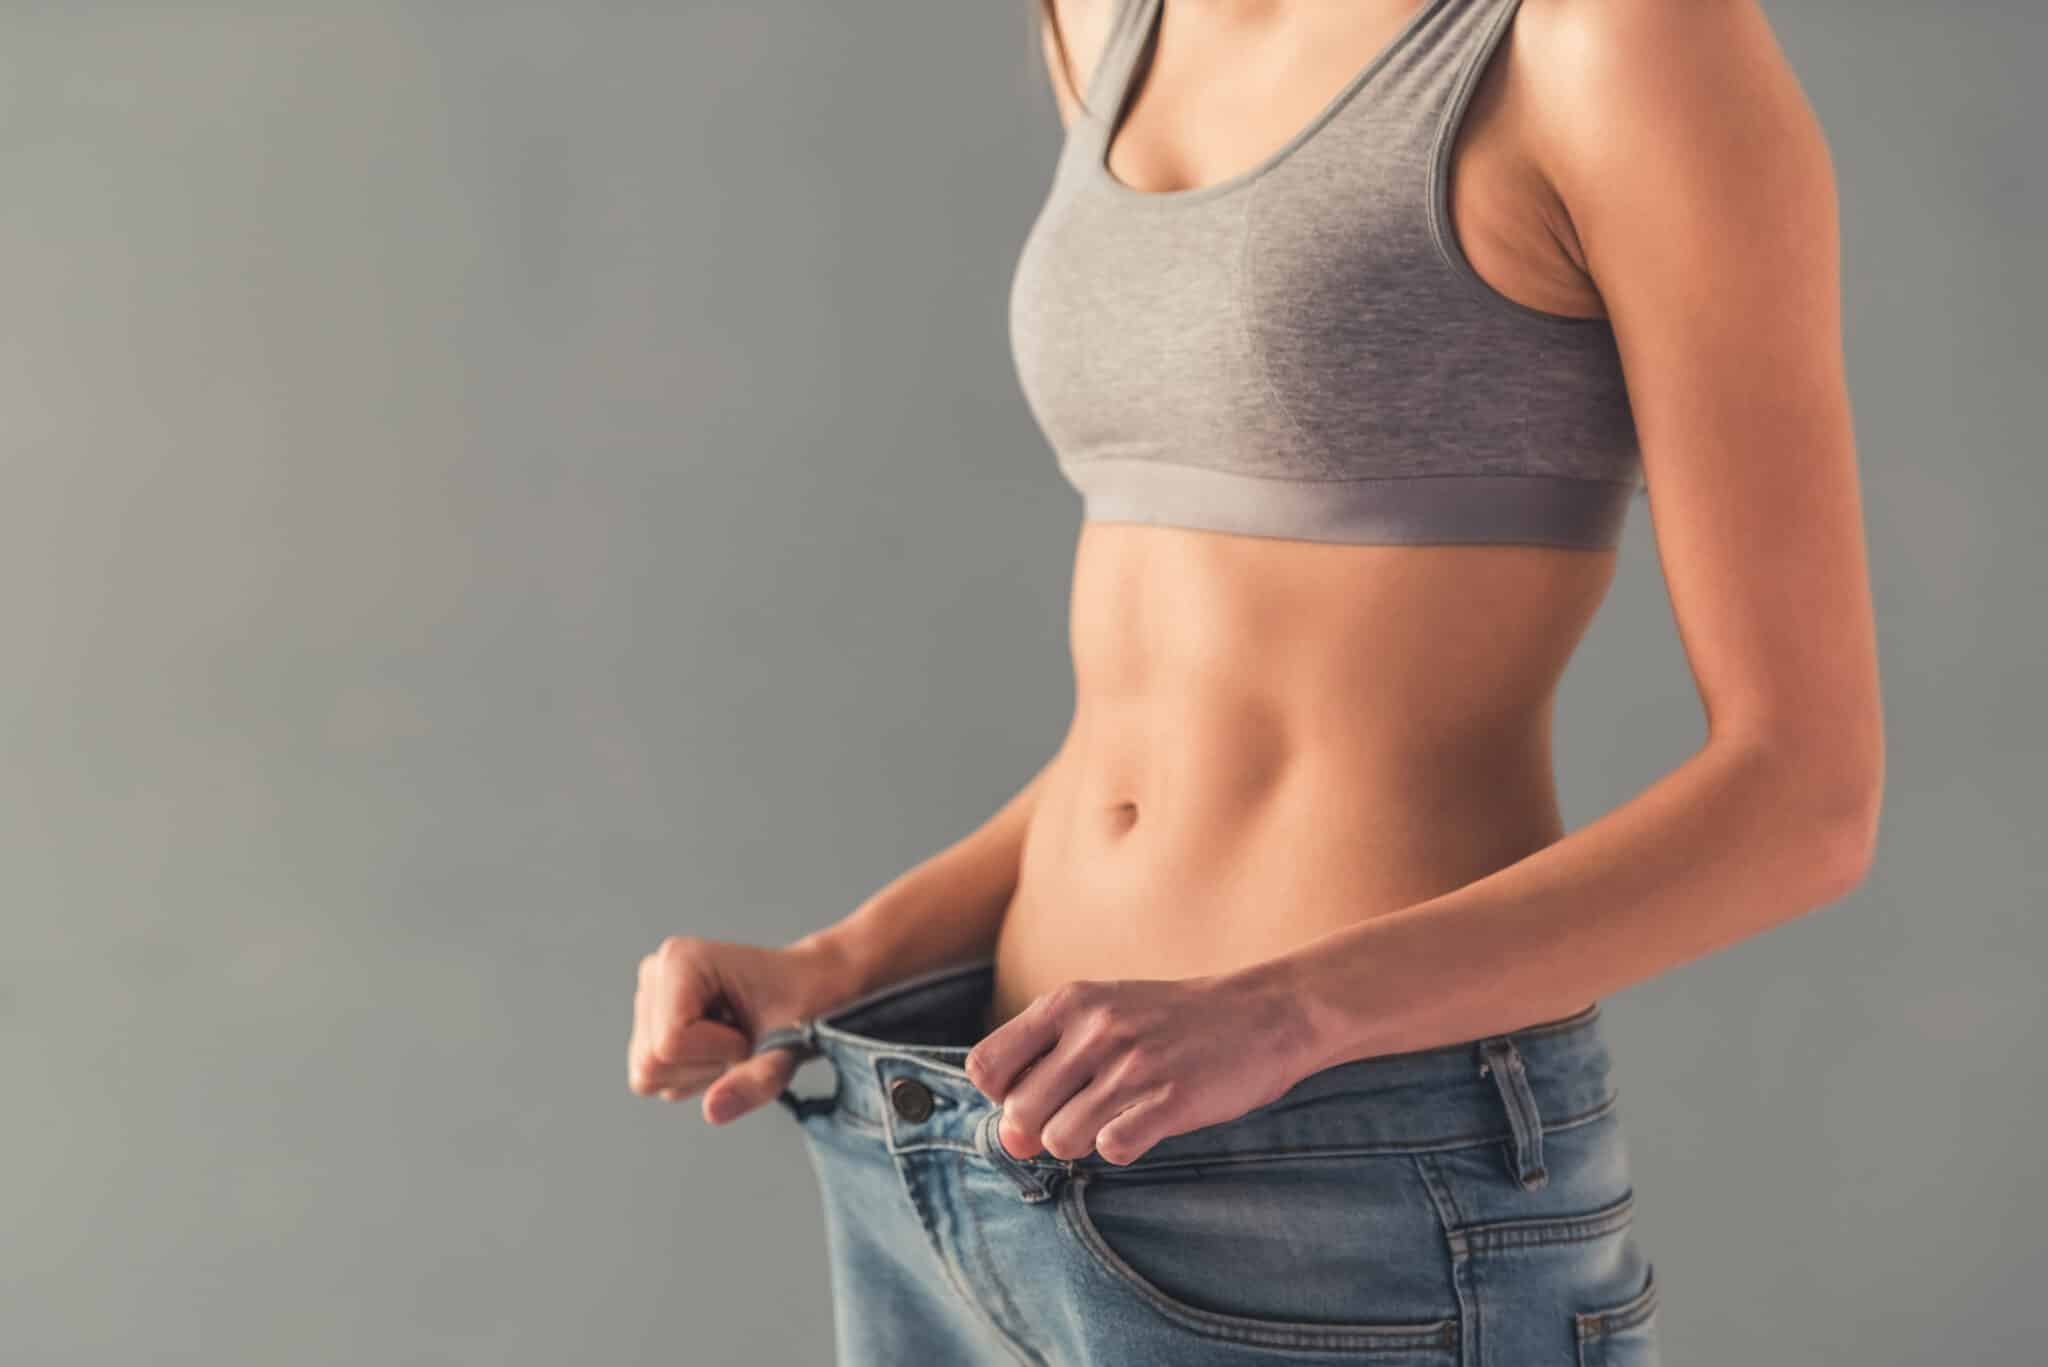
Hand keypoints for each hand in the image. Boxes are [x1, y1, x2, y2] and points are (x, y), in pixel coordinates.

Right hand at [627, 934, 856, 1125]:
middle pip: (651, 1062)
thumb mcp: (791, 1045)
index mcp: (681, 960)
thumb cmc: (806, 1003)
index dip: (719, 1053)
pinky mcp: (649, 1023)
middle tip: (743, 1037)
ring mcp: (648, 998)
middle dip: (706, 1065)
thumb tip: (712, 1111)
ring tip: (731, 1039)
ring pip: (647, 1074)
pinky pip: (653, 1078)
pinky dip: (692, 1074)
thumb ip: (754, 1081)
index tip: (750, 1031)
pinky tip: (718, 1046)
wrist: (812, 989)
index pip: (669, 1044)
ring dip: (699, 1071)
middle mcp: (655, 973)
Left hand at [963, 971, 1315, 1166]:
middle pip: (1020, 1114)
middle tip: (1082, 1115)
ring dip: (1083, 1142)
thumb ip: (1047, 1063)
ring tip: (1116, 1117)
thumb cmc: (1170, 1020)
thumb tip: (1010, 1138)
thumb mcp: (1102, 1013)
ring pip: (1061, 1139)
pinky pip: (1112, 1150)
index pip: (985, 1067)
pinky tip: (1146, 1124)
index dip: (1001, 1096)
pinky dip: (1123, 1147)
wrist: (1262, 1013)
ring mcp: (1133, 1064)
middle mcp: (1094, 1029)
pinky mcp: (1171, 1099)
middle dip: (1041, 1131)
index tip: (1035, 1097)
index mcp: (1068, 1001)